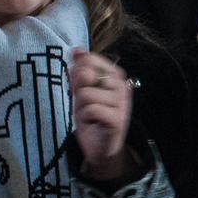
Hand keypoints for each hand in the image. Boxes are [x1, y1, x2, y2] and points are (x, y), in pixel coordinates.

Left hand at [70, 50, 133, 181]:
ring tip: (89, 115)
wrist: (101, 147)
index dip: (77, 73)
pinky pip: (91, 109)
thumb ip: (80, 69)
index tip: (82, 88)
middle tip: (85, 104)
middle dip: (77, 90)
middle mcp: (122, 85)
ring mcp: (121, 102)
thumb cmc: (91, 116)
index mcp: (115, 74)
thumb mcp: (81, 90)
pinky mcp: (117, 119)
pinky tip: (92, 122)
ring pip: (85, 94)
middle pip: (85, 74)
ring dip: (81, 107)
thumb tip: (76, 50)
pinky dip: (85, 117)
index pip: (89, 59)